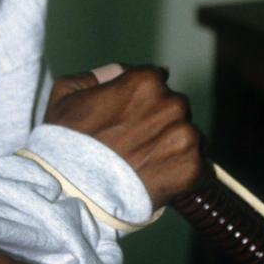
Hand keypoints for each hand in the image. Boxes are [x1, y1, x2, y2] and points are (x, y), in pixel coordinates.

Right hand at [43, 64, 206, 207]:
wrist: (75, 192)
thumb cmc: (66, 142)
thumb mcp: (67, 92)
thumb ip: (99, 74)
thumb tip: (126, 71)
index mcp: (145, 80)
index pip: (155, 81)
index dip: (140, 101)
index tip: (128, 119)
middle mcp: (172, 103)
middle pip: (174, 108)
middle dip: (158, 122)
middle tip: (135, 144)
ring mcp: (186, 137)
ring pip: (188, 137)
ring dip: (172, 147)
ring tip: (144, 164)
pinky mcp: (194, 169)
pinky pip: (197, 166)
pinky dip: (182, 173)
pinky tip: (157, 179)